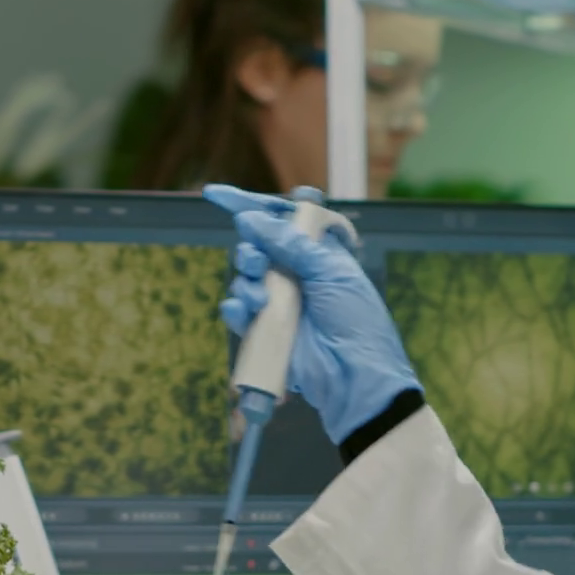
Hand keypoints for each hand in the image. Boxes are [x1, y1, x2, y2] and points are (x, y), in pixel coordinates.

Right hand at [205, 185, 418, 445]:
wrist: (357, 378)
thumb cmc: (356, 322)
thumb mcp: (331, 273)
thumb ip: (292, 244)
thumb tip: (251, 219)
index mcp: (318, 253)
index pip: (281, 221)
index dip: (250, 205)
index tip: (217, 196)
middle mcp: (296, 274)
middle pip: (256, 247)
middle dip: (250, 249)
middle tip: (257, 261)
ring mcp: (280, 303)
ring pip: (245, 278)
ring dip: (246, 281)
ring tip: (260, 298)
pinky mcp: (266, 331)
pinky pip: (238, 312)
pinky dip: (235, 308)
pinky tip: (243, 311)